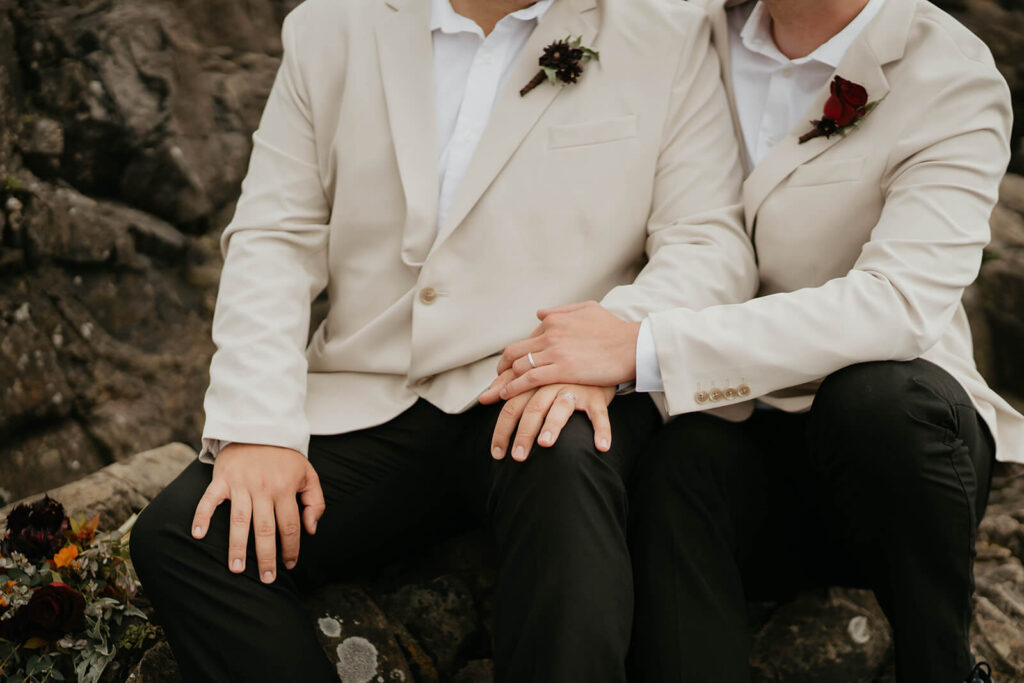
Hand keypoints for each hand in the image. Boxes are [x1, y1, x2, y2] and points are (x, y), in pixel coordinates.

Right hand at [191, 444, 325, 583]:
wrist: (260, 427)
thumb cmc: (285, 456)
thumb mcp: (308, 474)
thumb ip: (315, 502)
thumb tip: (310, 529)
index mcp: (285, 489)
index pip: (289, 526)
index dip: (291, 548)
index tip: (290, 565)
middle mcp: (263, 489)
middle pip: (265, 529)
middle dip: (266, 557)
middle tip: (266, 579)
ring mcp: (241, 484)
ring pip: (239, 521)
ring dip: (236, 547)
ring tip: (236, 569)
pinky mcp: (222, 479)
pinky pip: (209, 500)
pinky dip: (202, 516)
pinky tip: (198, 535)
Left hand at [480, 301, 640, 402]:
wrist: (634, 345)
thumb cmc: (615, 330)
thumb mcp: (588, 310)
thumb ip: (561, 311)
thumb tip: (539, 313)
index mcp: (554, 320)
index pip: (526, 339)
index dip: (516, 355)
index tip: (511, 366)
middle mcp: (550, 333)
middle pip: (514, 352)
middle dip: (502, 368)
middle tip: (497, 380)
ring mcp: (555, 352)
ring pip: (519, 365)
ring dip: (504, 380)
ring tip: (497, 392)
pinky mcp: (562, 369)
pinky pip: (528, 378)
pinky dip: (513, 387)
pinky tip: (506, 396)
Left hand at [490, 383, 616, 461]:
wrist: (594, 355)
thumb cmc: (559, 372)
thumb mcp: (533, 376)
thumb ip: (508, 385)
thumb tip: (483, 398)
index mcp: (534, 381)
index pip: (511, 406)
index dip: (501, 430)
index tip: (497, 453)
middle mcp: (551, 383)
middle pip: (532, 409)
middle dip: (523, 434)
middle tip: (517, 457)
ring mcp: (575, 389)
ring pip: (560, 408)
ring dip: (553, 426)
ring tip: (545, 445)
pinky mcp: (595, 395)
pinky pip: (598, 414)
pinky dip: (601, 430)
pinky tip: (601, 447)